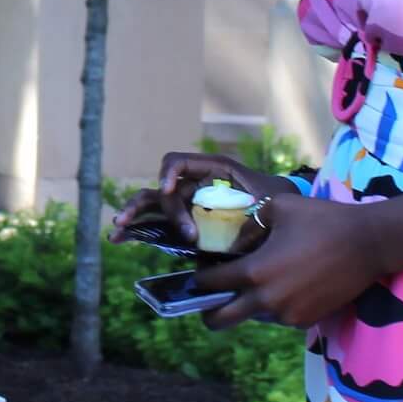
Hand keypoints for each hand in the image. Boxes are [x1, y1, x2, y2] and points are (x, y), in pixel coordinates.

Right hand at [113, 151, 297, 245]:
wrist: (284, 216)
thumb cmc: (275, 203)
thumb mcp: (265, 201)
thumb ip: (248, 215)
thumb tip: (232, 239)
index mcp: (210, 170)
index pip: (177, 162)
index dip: (168, 173)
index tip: (168, 190)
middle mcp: (193, 184)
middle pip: (165, 191)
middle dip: (169, 212)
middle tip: (189, 236)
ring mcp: (186, 204)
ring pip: (152, 204)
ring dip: (134, 214)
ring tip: (119, 228)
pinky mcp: (184, 223)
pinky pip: (156, 224)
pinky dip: (137, 229)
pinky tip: (118, 238)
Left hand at [194, 193, 380, 330]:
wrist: (368, 243)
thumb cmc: (322, 219)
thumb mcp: (277, 207)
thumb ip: (249, 222)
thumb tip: (234, 236)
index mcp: (254, 271)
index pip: (209, 283)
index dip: (200, 275)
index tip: (202, 268)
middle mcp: (267, 299)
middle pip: (220, 319)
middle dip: (208, 311)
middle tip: (209, 298)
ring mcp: (287, 314)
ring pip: (252, 316)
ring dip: (247, 304)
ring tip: (258, 281)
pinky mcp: (305, 321)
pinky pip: (278, 316)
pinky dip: (274, 305)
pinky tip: (285, 283)